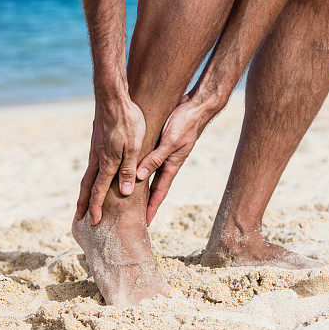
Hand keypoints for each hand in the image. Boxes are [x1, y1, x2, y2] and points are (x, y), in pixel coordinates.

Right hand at [75, 98, 145, 224]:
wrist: (112, 97)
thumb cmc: (128, 121)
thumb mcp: (134, 147)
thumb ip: (129, 170)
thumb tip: (124, 193)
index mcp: (107, 162)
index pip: (99, 190)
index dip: (96, 207)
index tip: (94, 221)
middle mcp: (97, 158)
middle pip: (88, 186)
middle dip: (83, 203)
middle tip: (78, 218)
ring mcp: (95, 150)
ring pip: (88, 175)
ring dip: (85, 191)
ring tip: (83, 202)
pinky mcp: (97, 142)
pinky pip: (91, 165)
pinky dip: (90, 177)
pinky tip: (93, 177)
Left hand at [136, 94, 211, 224]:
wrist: (198, 106)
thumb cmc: (186, 123)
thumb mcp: (170, 142)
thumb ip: (155, 158)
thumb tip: (139, 176)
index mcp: (171, 165)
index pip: (159, 192)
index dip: (151, 208)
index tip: (144, 222)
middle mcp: (169, 162)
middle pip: (154, 187)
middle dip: (146, 202)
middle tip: (134, 214)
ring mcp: (167, 153)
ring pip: (151, 173)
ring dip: (142, 185)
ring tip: (131, 195)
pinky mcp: (163, 143)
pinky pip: (150, 159)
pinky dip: (142, 167)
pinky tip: (135, 167)